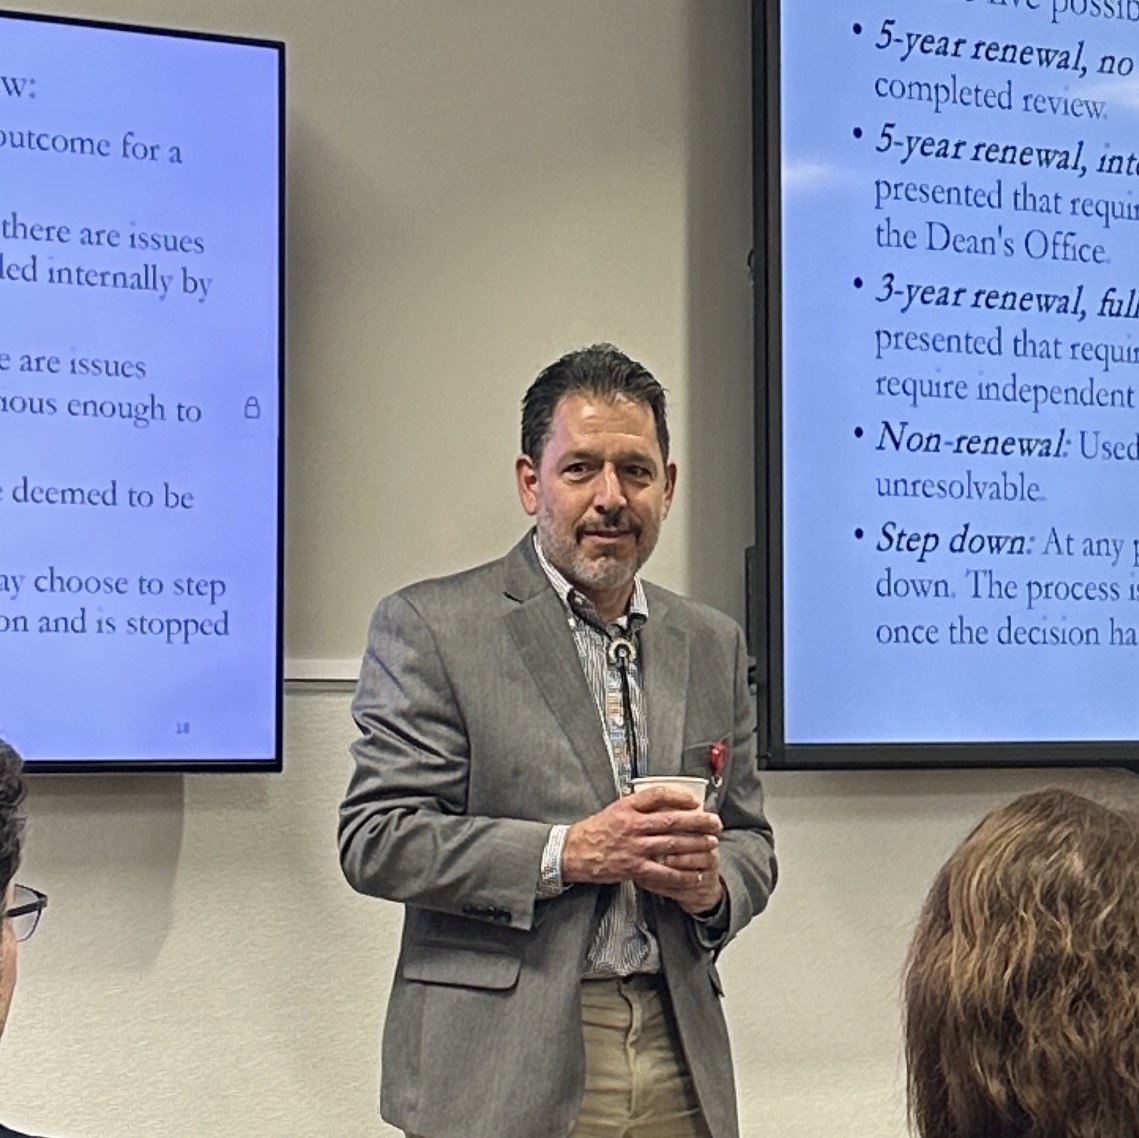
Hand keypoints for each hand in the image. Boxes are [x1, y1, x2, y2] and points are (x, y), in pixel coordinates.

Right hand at [562, 788, 722, 909]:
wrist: (573, 853)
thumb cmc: (595, 831)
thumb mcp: (614, 810)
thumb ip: (637, 806)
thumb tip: (663, 802)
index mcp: (627, 807)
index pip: (657, 795)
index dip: (679, 796)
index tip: (694, 801)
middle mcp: (631, 825)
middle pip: (671, 820)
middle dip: (698, 821)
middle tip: (715, 822)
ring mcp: (633, 847)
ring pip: (671, 844)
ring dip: (695, 844)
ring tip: (712, 843)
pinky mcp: (633, 868)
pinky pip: (663, 872)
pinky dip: (682, 874)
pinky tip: (696, 873)